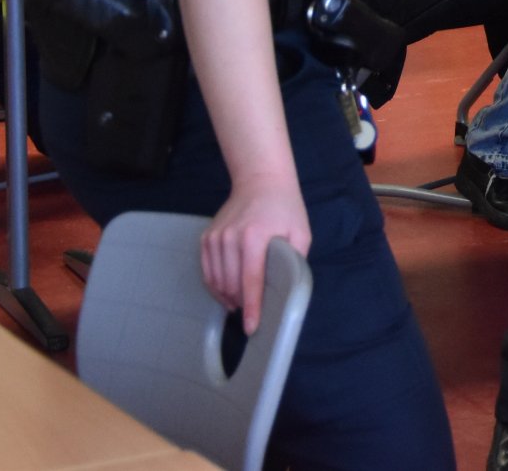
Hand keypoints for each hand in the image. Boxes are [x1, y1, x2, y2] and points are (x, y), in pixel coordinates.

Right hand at [202, 179, 310, 333]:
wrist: (260, 181)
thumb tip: (288, 288)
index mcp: (255, 237)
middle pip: (231, 285)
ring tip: (241, 305)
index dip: (252, 307)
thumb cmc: (285, 208)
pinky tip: (228, 293)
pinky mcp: (206, 239)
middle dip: (242, 304)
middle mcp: (230, 238)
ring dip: (228, 298)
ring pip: (217, 282)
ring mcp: (215, 238)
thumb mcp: (301, 231)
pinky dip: (216, 287)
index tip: (252, 327)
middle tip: (253, 314)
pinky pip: (207, 272)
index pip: (250, 280)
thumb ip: (295, 260)